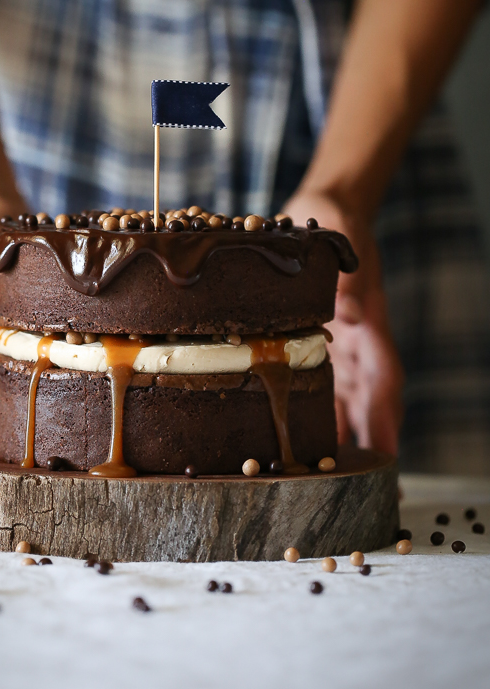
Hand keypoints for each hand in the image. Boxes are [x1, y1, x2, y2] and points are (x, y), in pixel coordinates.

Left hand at [283, 191, 403, 455]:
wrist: (325, 205)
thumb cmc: (335, 217)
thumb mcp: (340, 234)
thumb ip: (348, 273)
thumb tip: (350, 314)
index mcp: (369, 320)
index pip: (385, 376)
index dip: (385, 416)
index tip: (387, 452)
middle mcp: (360, 338)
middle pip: (370, 398)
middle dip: (371, 440)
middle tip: (369, 484)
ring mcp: (344, 340)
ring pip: (347, 395)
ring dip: (343, 432)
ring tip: (331, 472)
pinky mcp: (323, 334)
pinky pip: (323, 377)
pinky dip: (318, 406)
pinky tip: (301, 432)